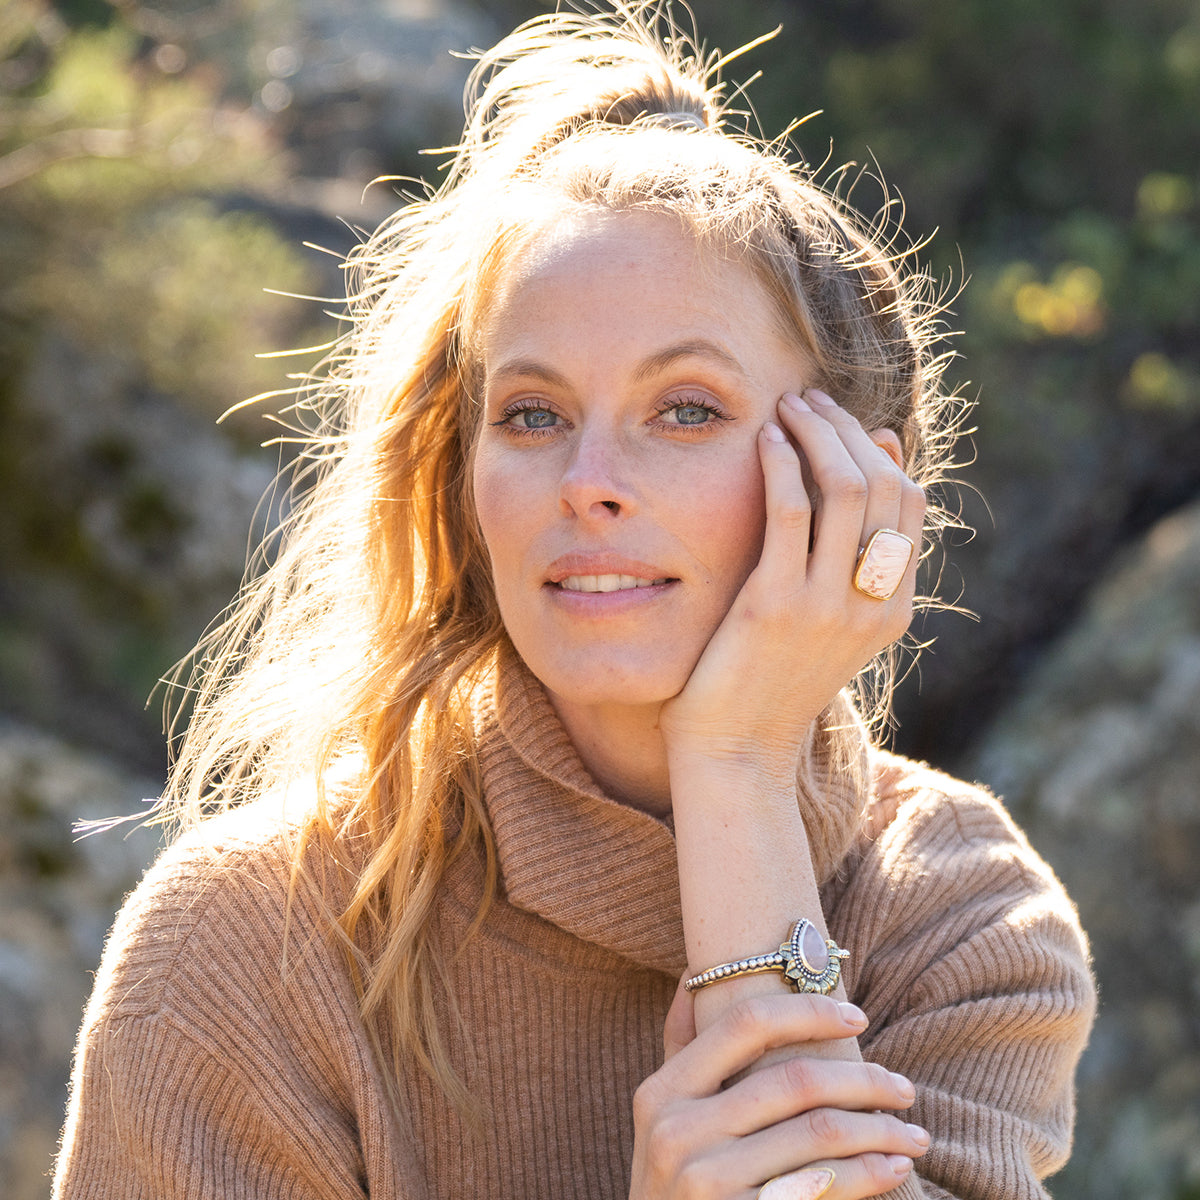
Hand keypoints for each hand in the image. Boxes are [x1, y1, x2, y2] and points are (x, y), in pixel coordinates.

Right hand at [630, 990, 928, 1199]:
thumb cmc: (671, 1187)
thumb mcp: (658, 1119)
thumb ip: (678, 1047)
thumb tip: (690, 970)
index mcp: (662, 1092)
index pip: (746, 1023)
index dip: (809, 1012)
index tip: (858, 1016)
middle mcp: (677, 1133)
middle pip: (795, 1080)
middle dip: (864, 1081)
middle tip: (903, 1088)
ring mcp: (705, 1183)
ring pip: (819, 1134)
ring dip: (880, 1130)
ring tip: (912, 1134)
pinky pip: (824, 1188)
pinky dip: (868, 1174)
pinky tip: (892, 1169)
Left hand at [659, 388, 924, 781]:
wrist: (736, 753)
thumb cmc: (770, 684)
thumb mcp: (828, 627)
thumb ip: (849, 565)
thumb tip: (870, 473)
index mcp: (892, 610)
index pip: (908, 505)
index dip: (879, 450)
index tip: (842, 420)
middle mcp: (871, 605)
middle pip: (882, 486)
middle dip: (846, 430)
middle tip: (809, 400)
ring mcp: (827, 606)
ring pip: (845, 488)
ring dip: (816, 432)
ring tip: (787, 407)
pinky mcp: (775, 605)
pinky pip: (789, 510)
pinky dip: (781, 462)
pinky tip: (763, 439)